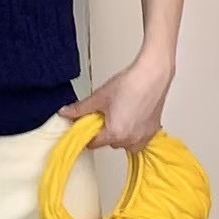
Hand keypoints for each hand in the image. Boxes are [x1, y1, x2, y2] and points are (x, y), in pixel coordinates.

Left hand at [59, 50, 174, 153]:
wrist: (153, 75)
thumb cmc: (130, 84)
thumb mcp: (99, 97)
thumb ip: (80, 109)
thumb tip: (65, 113)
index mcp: (115, 134)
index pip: (93, 144)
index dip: (88, 134)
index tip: (87, 125)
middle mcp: (130, 140)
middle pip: (109, 143)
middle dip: (104, 131)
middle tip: (104, 114)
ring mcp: (143, 137)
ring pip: (125, 143)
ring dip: (119, 133)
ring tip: (118, 114)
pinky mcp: (153, 131)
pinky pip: (138, 139)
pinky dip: (133, 132)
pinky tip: (131, 116)